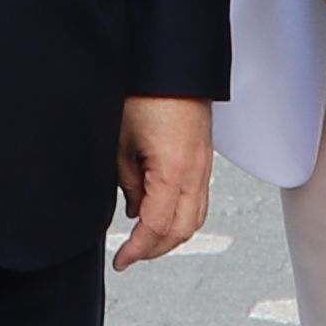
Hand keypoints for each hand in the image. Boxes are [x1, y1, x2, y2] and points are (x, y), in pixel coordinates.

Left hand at [112, 95, 211, 268]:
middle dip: (155, 250)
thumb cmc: (145, 94)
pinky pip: (199, 201)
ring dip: (171, 236)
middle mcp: (196, 173)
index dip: (137, 250)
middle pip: (181, 231)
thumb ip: (128, 183)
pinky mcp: (204, 159)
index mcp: (174, 171)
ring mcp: (204, 167)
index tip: (121, 260)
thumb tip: (134, 209)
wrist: (171, 65)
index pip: (156, 227)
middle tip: (130, 256)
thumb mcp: (121, 143)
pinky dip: (181, 217)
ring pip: (195, 219)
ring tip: (145, 242)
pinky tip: (160, 215)